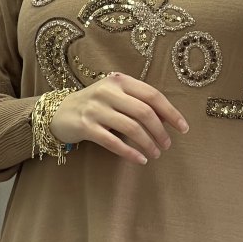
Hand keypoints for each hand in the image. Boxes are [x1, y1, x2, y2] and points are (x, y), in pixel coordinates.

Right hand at [48, 73, 188, 164]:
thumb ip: (138, 102)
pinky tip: (140, 160)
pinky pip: (113, 142)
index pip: (152, 95)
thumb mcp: (116, 96)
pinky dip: (130, 153)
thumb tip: (168, 119)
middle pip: (144, 112)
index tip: (183, 128)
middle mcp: (107, 92)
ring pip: (131, 128)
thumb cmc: (95, 105)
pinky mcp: (85, 126)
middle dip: (160, 131)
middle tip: (167, 145)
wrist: (59, 113)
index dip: (171, 112)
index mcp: (120, 81)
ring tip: (155, 154)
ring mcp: (95, 109)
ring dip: (148, 144)